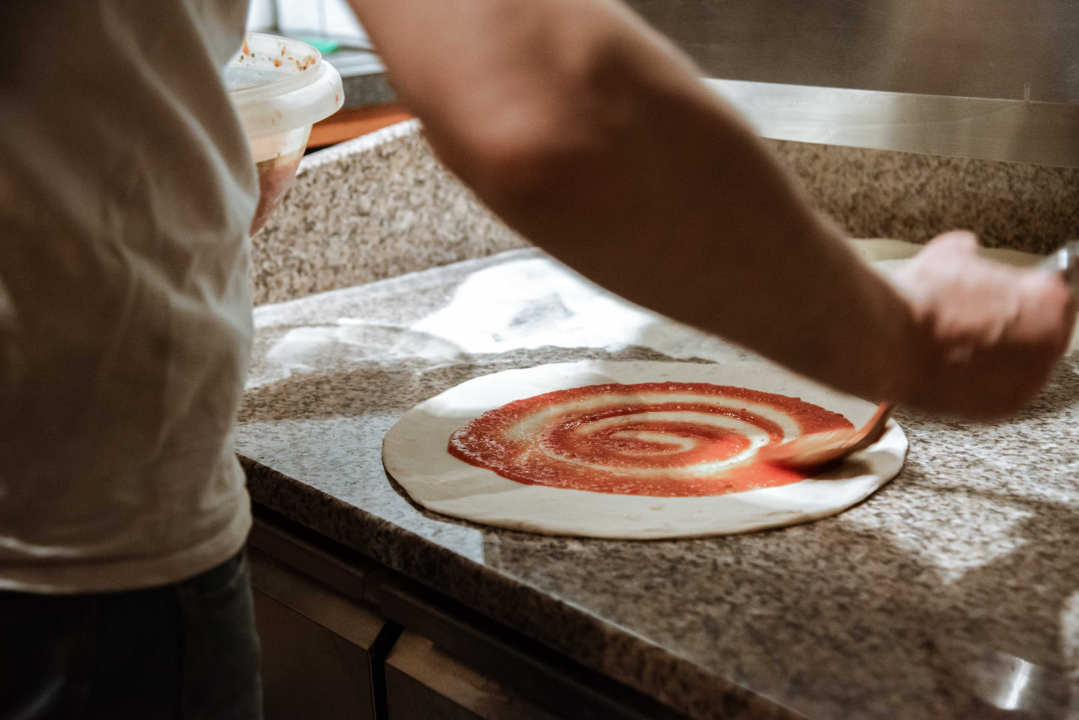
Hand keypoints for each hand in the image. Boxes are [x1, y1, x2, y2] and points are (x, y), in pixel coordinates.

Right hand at [889, 231, 1075, 418]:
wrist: (888, 342)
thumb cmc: (923, 301)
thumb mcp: (951, 253)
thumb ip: (974, 257)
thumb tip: (966, 254)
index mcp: (1048, 302)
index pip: (1051, 292)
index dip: (1021, 289)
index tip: (1002, 290)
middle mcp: (1047, 347)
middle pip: (1040, 331)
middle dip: (1014, 323)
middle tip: (977, 316)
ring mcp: (1026, 383)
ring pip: (1020, 363)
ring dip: (999, 354)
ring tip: (960, 342)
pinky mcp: (999, 409)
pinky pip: (999, 389)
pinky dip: (981, 380)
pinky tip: (952, 365)